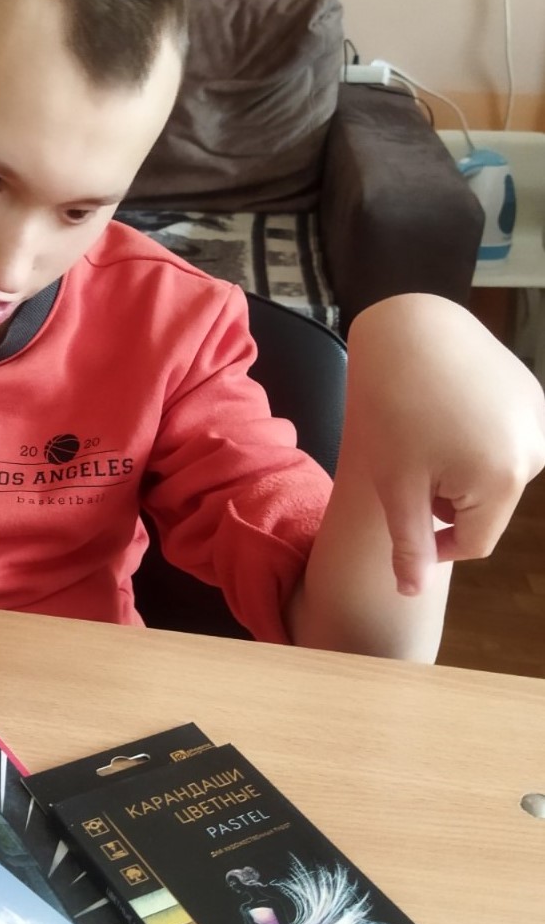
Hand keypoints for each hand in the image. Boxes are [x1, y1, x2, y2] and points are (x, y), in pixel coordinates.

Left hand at [344, 294, 544, 595]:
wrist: (410, 328)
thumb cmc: (394, 408)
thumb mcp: (395, 484)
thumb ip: (410, 544)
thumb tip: (411, 594)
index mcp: (505, 479)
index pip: (476, 543)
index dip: (435, 544)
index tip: (404, 521)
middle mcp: (535, 451)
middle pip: (488, 508)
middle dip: (449, 501)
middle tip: (410, 466)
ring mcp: (539, 420)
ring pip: (496, 474)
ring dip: (463, 473)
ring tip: (425, 438)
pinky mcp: (532, 394)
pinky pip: (503, 439)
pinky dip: (475, 441)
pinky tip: (444, 414)